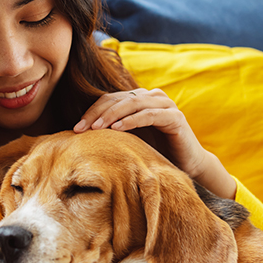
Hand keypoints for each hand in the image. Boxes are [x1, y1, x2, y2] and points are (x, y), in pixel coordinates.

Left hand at [74, 89, 235, 198]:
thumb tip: (80, 135)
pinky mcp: (175, 117)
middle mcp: (152, 97)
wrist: (187, 166)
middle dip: (97, 113)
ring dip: (112, 115)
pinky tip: (117, 128)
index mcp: (139, 99)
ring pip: (132, 103)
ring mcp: (165, 104)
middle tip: (81, 129)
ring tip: (96, 128)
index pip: (109, 99)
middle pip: (117, 99)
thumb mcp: (130, 140)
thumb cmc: (155, 153)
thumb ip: (112, 131)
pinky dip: (132, 120)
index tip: (76, 128)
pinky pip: (149, 114)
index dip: (91, 111)